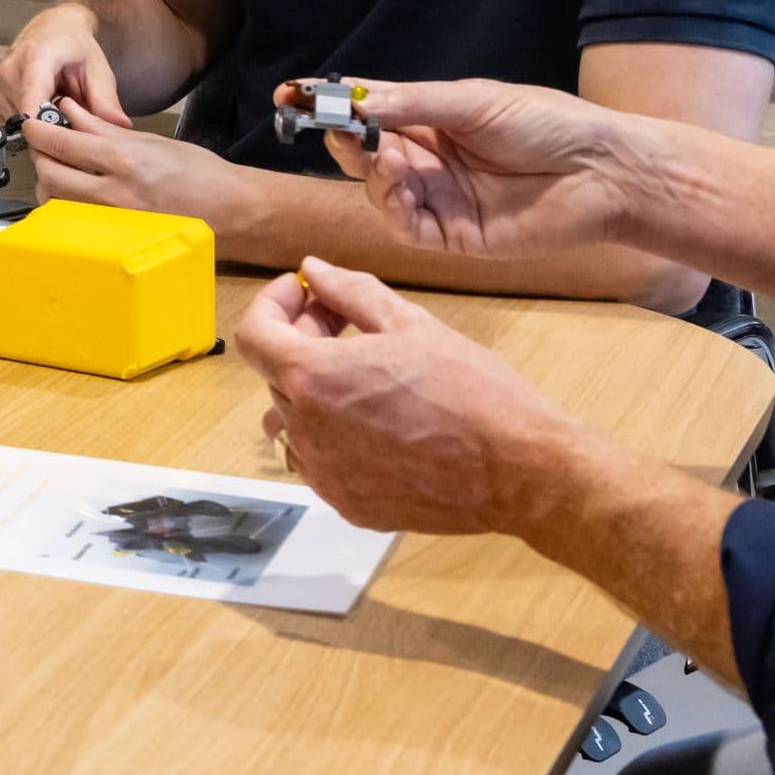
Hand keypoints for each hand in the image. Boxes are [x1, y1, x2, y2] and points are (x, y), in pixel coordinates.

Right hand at [0, 2, 126, 125]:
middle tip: (71, 125)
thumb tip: (120, 126)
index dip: (44, 127)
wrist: (52, 30)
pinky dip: (24, 124)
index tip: (59, 144)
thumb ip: (106, 100)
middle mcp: (9, 70)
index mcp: (37, 58)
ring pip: (16, 126)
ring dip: (37, 128)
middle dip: (50, 131)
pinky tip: (38, 111)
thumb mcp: (98, 70)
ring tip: (54, 113)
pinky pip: (5, 124)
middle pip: (26, 120)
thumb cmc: (74, 49)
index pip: (31, 99)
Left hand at [21, 97, 251, 225]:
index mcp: (125, 161)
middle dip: (40, 155)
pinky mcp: (115, 239)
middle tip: (46, 143)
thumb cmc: (200, 174)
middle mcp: (114, 193)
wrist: (232, 212)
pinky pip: (74, 220)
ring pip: (56, 201)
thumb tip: (69, 110)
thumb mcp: (151, 141)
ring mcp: (113, 221)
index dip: (38, 130)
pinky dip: (66, 205)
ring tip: (63, 167)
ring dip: (50, 181)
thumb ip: (102, 128)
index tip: (31, 122)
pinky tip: (77, 193)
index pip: (61, 144)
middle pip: (49, 174)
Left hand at [235, 257, 585, 535]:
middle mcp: (305, 430)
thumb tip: (312, 269)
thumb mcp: (412, 324)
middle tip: (349, 325)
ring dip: (313, 391)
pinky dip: (333, 435)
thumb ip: (350, 292)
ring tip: (364, 377)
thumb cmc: (471, 390)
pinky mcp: (348, 505)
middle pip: (277, 373)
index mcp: (313, 378)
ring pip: (293, 421)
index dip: (273, 304)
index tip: (303, 291)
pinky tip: (379, 423)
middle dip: (304, 339)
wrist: (520, 470)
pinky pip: (320, 462)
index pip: (254, 334)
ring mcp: (324, 474)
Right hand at [291, 77, 643, 260]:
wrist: (604, 174)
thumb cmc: (548, 125)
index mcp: (431, 121)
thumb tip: (354, 101)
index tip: (290, 94)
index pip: (367, 112)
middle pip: (363, 151)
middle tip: (336, 126)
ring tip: (390, 159)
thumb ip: (411, 104)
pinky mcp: (452, 235)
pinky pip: (404, 224)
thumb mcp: (474, 102)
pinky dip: (391, 206)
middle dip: (343, 137)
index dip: (328, 104)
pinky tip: (401, 186)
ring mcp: (437, 198)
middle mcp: (427, 160)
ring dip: (372, 171)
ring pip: (377, 189)